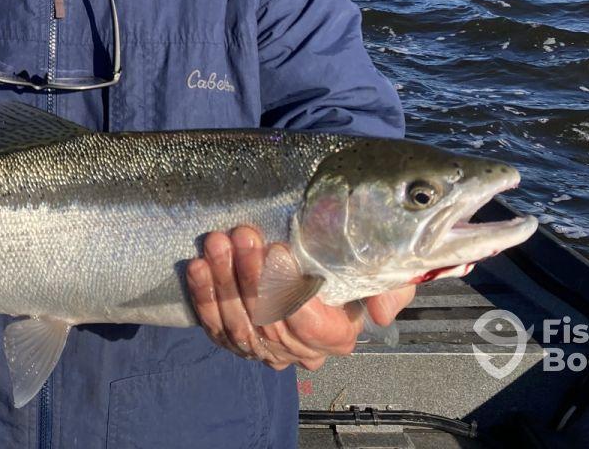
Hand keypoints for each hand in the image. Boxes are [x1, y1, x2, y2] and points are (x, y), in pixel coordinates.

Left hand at [186, 225, 414, 370]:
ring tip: (218, 243)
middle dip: (251, 276)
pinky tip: (197, 267)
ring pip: (238, 324)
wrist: (320, 263)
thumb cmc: (351, 268)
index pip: (308, 325)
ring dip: (224, 281)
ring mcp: (263, 349)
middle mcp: (298, 351)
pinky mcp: (235, 339)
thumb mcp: (386, 274)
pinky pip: (214, 325)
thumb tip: (380, 315)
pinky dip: (203, 296)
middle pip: (268, 322)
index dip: (289, 292)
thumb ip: (390, 290)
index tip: (279, 252)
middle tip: (242, 236)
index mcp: (335, 337)